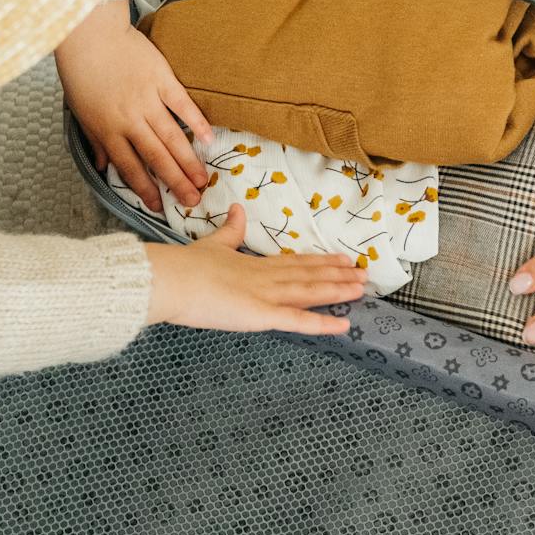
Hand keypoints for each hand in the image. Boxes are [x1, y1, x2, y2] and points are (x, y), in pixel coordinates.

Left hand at [57, 0, 211, 211]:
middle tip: (193, 201)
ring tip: (203, 180)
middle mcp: (129, 120)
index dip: (145, 189)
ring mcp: (147, 100)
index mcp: (107, 130)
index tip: (159, 207)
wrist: (89, 34)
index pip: (129, 167)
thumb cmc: (81, 73)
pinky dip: (196, 122)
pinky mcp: (162, 80)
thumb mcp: (81, 112)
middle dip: (175, 183)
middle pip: (156, 158)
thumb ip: (96, 141)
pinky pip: (182, 105)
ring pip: (172, 137)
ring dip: (188, 162)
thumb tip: (103, 168)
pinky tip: (209, 139)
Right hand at [145, 204, 363, 335]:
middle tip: (364, 273)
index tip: (343, 259)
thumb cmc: (185, 266)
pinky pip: (297, 321)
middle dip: (337, 275)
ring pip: (309, 292)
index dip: (320, 261)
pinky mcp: (261, 315)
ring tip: (362, 288)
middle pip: (309, 275)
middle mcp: (266, 278)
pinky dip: (322, 324)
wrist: (170, 279)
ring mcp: (266, 295)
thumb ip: (229, 231)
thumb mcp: (212, 244)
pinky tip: (344, 325)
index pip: (295, 262)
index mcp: (254, 264)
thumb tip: (238, 209)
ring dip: (337, 291)